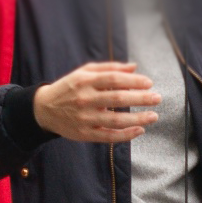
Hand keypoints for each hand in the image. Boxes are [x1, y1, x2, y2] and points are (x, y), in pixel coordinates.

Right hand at [34, 62, 161, 143]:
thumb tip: (135, 67)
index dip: (133, 81)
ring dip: (138, 118)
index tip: (149, 83)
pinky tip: (140, 130)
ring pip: (116, 120)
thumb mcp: (83, 73)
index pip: (113, 79)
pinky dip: (126, 135)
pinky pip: (109, 136)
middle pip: (117, 98)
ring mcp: (84, 118)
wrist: (44, 109)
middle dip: (141, 98)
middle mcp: (84, 99)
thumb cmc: (69, 88)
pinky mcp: (84, 134)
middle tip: (157, 98)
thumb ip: (109, 68)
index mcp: (84, 81)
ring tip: (153, 116)